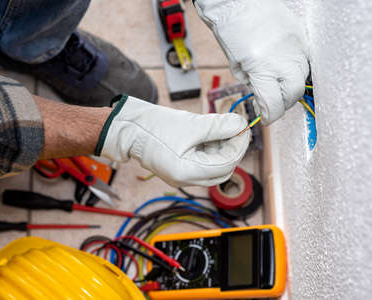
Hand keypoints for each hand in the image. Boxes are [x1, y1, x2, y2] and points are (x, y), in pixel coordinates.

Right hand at [94, 95, 249, 186]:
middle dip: (232, 149)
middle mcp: (185, 180)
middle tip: (234, 128)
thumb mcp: (191, 124)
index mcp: (187, 172)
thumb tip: (241, 124)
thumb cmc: (153, 127)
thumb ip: (219, 126)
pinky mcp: (179, 170)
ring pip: (214, 168)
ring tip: (220, 129)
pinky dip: (210, 151)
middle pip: (223, 170)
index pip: (226, 163)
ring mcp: (182, 177)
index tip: (243, 127)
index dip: (239, 144)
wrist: (128, 129)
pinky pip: (203, 165)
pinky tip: (208, 135)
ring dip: (221, 149)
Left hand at [194, 0, 309, 123]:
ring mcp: (296, 47)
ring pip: (304, 77)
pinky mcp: (302, 36)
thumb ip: (252, 82)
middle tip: (272, 103)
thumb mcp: (235, 64)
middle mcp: (284, 59)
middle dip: (283, 103)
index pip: (274, 104)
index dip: (270, 116)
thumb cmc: (231, 30)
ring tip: (278, 84)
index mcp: (262, 68)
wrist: (239, 1)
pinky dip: (298, 70)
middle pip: (294, 94)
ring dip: (292, 86)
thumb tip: (263, 95)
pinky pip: (308, 60)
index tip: (266, 118)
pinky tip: (286, 69)